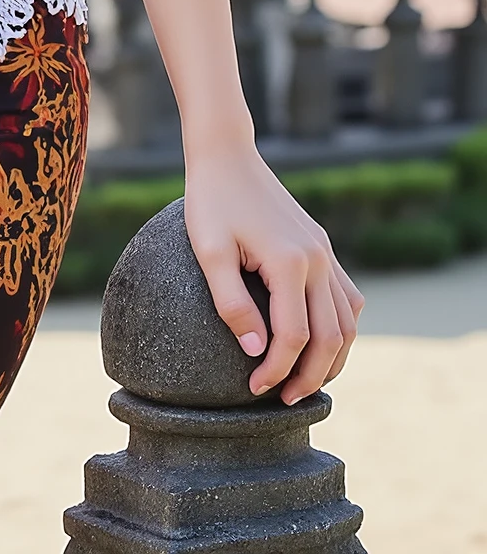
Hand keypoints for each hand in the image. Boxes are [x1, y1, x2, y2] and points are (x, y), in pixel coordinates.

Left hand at [184, 146, 363, 403]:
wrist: (227, 156)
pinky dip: (341, 328)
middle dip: (310, 377)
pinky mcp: (322, 246)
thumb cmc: (210, 202)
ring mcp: (324, 252)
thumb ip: (231, 303)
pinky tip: (319, 342)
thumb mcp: (209, 251)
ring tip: (304, 382)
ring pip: (348, 322)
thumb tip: (254, 351)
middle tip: (282, 400)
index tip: (253, 388)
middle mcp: (317, 259)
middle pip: (330, 338)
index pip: (294, 337)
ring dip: (332, 359)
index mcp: (289, 262)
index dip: (276, 370)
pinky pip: (347, 298)